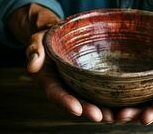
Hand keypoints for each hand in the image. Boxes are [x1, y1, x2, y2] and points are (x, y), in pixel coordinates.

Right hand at [8, 4, 114, 122]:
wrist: (59, 35)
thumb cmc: (48, 37)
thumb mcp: (37, 40)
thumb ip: (34, 50)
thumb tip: (33, 65)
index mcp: (49, 79)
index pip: (56, 93)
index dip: (65, 102)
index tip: (76, 110)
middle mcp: (64, 86)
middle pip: (75, 101)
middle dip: (87, 110)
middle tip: (101, 117)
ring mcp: (77, 84)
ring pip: (88, 100)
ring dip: (100, 110)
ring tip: (114, 116)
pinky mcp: (89, 80)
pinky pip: (97, 90)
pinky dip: (107, 98)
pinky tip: (120, 104)